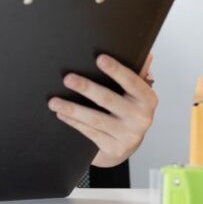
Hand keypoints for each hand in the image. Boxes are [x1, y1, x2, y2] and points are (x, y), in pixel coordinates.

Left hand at [47, 52, 157, 167]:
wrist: (127, 145)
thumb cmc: (129, 111)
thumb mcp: (136, 94)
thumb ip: (138, 74)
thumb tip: (145, 55)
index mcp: (148, 100)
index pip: (132, 82)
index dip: (116, 70)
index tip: (100, 58)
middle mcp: (140, 118)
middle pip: (108, 100)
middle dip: (86, 88)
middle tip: (68, 79)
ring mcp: (127, 135)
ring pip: (94, 119)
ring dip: (72, 109)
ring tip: (54, 101)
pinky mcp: (114, 148)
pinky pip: (89, 131)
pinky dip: (73, 122)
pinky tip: (61, 113)